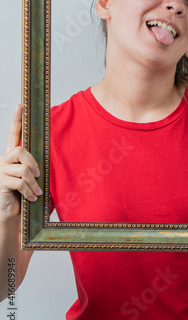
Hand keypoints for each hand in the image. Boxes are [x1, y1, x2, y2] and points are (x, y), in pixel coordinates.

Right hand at [0, 105, 41, 219]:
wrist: (13, 213)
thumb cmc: (25, 193)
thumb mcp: (33, 178)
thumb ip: (37, 167)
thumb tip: (51, 161)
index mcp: (13, 155)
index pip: (14, 133)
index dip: (17, 120)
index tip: (20, 105)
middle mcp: (5, 159)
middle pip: (20, 150)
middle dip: (32, 162)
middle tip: (39, 173)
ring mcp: (2, 170)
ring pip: (23, 169)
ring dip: (34, 183)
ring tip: (37, 192)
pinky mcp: (1, 182)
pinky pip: (20, 183)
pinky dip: (29, 191)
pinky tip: (32, 198)